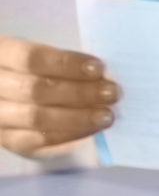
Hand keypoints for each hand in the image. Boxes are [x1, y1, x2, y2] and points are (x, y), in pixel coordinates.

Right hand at [0, 35, 117, 156]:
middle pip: (35, 90)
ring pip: (37, 118)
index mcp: (0, 55)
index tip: (98, 68)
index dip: (66, 64)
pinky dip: (71, 133)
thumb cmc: (35, 70)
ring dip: (78, 116)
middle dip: (79, 92)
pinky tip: (93, 128)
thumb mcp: (39, 57)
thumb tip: (100, 73)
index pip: (30, 58)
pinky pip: (40, 140)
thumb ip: (62, 62)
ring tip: (107, 114)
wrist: (12, 97)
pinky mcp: (10, 140)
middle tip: (111, 92)